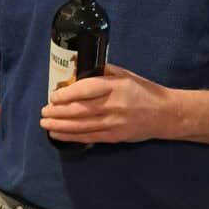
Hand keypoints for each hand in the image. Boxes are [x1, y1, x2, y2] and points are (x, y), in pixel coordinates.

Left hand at [40, 64, 171, 143]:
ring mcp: (114, 124)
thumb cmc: (143, 91)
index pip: (86, 90)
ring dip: (59, 125)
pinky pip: (88, 137)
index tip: (53, 95)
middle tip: (43, 111)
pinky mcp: (114, 137)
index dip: (66, 94)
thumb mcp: (125, 75)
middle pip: (79, 110)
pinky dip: (70, 136)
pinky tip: (57, 134)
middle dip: (57, 112)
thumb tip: (78, 71)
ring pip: (80, 126)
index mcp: (116, 87)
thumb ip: (103, 72)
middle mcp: (113, 106)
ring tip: (45, 123)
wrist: (165, 114)